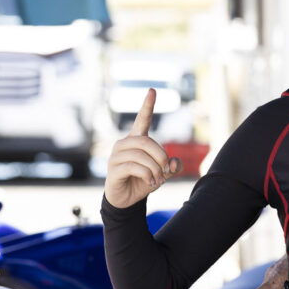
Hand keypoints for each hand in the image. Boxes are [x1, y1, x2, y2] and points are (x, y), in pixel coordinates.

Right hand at [105, 88, 181, 208]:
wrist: (126, 198)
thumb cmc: (143, 180)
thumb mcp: (162, 173)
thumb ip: (172, 166)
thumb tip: (175, 163)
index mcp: (137, 140)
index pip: (142, 120)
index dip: (147, 106)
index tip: (152, 90)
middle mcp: (124, 144)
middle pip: (147, 141)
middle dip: (161, 156)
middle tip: (166, 170)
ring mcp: (116, 156)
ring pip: (141, 155)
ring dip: (155, 169)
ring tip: (158, 179)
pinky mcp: (113, 169)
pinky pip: (134, 167)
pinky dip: (147, 175)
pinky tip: (150, 182)